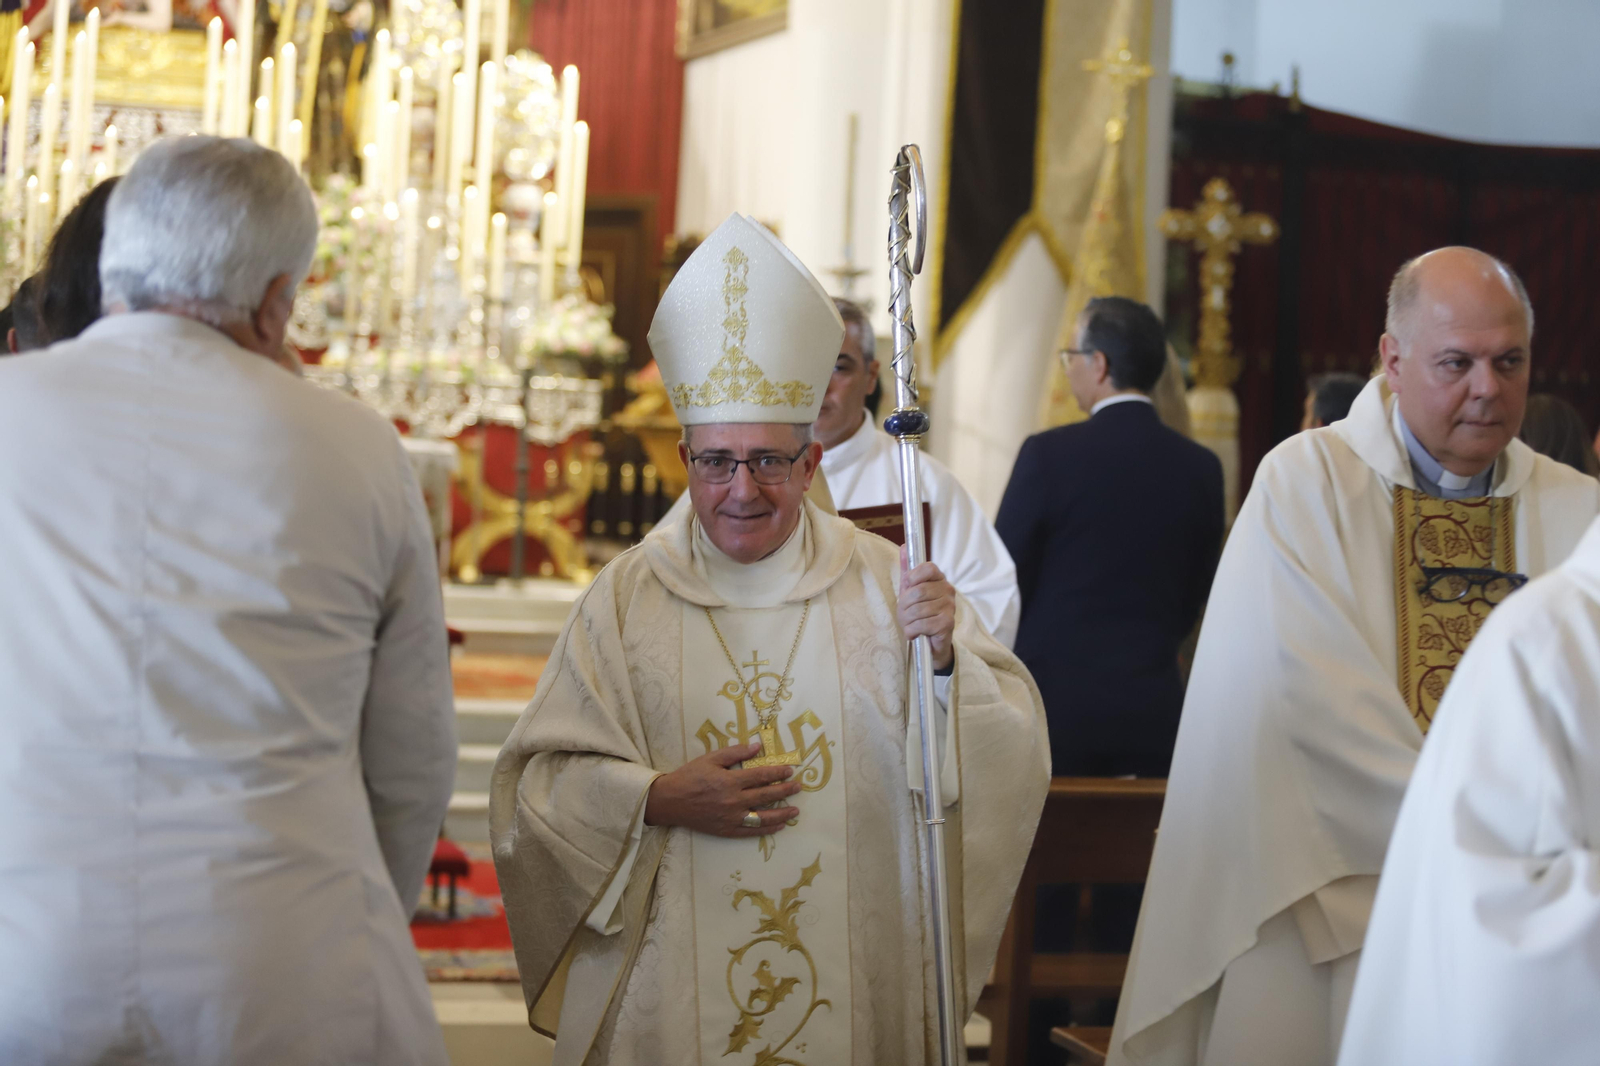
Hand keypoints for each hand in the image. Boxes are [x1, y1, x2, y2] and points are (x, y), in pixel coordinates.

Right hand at [644, 741, 801, 836]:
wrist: (670, 801)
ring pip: (763, 817)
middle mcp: (734, 801)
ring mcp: (731, 818)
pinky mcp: (727, 830)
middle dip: (785, 791)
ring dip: (782, 814)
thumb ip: (735, 753)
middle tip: (798, 787)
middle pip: (766, 796)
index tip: (790, 771)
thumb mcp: (710, 759)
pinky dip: (767, 829)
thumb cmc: (689, 776)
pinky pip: (752, 831)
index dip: (778, 773)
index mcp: (730, 781)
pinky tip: (779, 826)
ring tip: (795, 811)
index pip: (761, 776)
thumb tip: (757, 747)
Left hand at [898, 549, 955, 671]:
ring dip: (907, 621)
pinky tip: (914, 633)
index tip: (908, 587)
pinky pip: (922, 623)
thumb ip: (908, 570)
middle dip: (904, 606)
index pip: (928, 568)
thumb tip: (904, 546)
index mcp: (939, 579)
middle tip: (905, 614)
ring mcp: (950, 606)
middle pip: (917, 591)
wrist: (930, 642)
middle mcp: (948, 590)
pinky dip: (912, 631)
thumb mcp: (910, 591)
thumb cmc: (919, 614)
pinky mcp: (948, 623)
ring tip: (910, 625)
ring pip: (917, 609)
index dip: (913, 577)